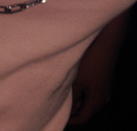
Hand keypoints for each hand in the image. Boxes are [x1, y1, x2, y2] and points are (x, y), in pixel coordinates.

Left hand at [67, 10, 128, 125]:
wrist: (105, 41)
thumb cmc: (91, 60)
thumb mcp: (78, 79)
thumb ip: (72, 95)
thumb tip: (66, 106)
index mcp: (97, 101)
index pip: (82, 118)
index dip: (69, 119)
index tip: (56, 116)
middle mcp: (102, 98)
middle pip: (85, 110)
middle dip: (71, 108)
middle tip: (55, 103)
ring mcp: (103, 88)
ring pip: (86, 99)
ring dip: (75, 98)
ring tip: (60, 91)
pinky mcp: (101, 79)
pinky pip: (89, 90)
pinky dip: (79, 90)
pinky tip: (69, 82)